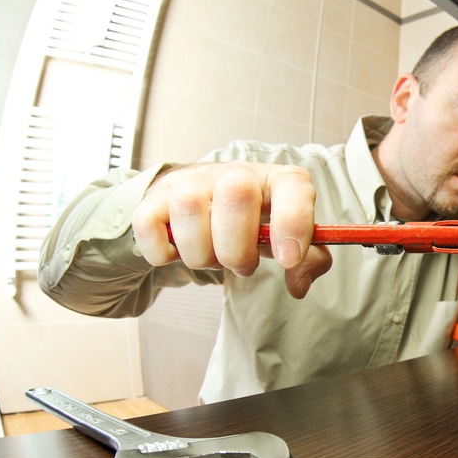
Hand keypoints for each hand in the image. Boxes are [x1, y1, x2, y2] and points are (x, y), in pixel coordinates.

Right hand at [131, 161, 332, 297]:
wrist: (205, 203)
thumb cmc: (254, 224)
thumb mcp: (288, 239)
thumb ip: (307, 261)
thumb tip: (298, 284)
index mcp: (275, 180)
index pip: (292, 185)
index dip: (292, 222)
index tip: (287, 259)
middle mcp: (233, 173)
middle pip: (235, 196)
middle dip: (238, 248)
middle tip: (241, 262)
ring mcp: (190, 182)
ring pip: (188, 210)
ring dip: (201, 253)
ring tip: (212, 256)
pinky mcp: (153, 199)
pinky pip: (149, 227)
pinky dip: (163, 253)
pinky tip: (179, 252)